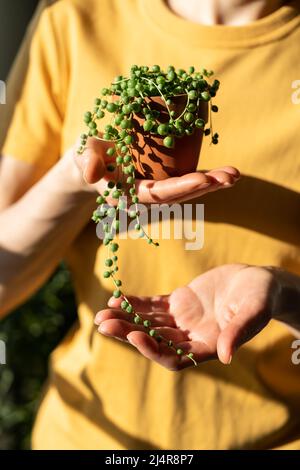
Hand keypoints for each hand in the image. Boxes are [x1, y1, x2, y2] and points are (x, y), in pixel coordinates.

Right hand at [74, 137, 239, 203]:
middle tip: (231, 177)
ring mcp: (159, 191)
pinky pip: (189, 181)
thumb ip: (88, 162)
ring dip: (213, 183)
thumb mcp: (85, 155)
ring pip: (189, 190)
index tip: (203, 179)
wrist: (95, 162)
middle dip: (206, 187)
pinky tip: (228, 173)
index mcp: (130, 195)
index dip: (181, 188)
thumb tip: (92, 173)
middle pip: (180, 195)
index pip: (158, 194)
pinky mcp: (166, 181)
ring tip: (236, 175)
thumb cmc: (89, 156)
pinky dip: (209, 178)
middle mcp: (148, 198)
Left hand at [95, 264, 281, 369]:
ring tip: (101, 313)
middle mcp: (191, 337)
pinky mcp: (180, 303)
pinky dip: (135, 303)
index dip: (153, 349)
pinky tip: (117, 298)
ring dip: (125, 318)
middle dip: (128, 332)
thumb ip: (239, 332)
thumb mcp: (253, 312)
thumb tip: (226, 356)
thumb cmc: (261, 297)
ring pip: (149, 322)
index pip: (175, 357)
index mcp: (208, 347)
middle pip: (154, 340)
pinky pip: (153, 305)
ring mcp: (184, 320)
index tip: (134, 336)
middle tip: (102, 323)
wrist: (259, 281)